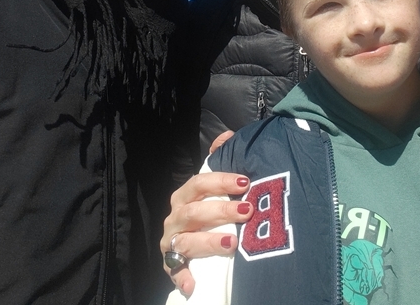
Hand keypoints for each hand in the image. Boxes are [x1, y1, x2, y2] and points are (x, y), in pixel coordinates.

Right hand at [162, 170, 252, 295]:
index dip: (220, 181)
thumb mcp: (210, 186)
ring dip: (208, 243)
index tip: (245, 182)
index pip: (198, 183)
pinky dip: (183, 278)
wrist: (190, 245)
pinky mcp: (172, 266)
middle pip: (194, 211)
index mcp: (184, 197)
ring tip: (232, 244)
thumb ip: (217, 159)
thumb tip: (228, 136)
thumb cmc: (205, 210)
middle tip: (247, 211)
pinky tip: (193, 283)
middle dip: (221, 210)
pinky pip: (175, 272)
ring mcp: (172, 243)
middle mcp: (176, 219)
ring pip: (186, 241)